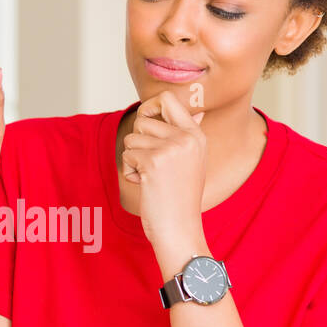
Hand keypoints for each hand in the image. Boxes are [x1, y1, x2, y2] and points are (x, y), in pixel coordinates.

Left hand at [119, 89, 206, 250]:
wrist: (180, 228)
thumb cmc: (181, 197)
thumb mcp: (194, 161)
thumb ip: (191, 134)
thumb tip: (199, 111)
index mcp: (196, 135)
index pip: (167, 98)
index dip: (149, 106)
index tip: (147, 123)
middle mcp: (186, 138)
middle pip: (143, 119)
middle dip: (137, 140)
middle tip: (149, 161)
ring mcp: (171, 149)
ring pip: (132, 138)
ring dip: (133, 158)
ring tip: (150, 177)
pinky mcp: (153, 162)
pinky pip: (127, 155)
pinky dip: (130, 171)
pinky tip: (145, 184)